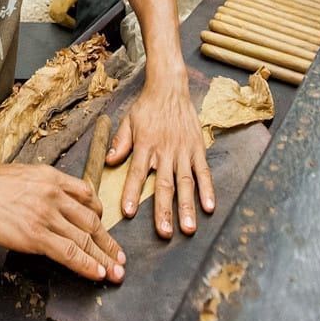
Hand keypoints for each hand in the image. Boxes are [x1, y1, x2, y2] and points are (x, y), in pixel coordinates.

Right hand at [0, 162, 125, 282]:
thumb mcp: (25, 175)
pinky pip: (69, 252)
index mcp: (54, 178)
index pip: (88, 197)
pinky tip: (96, 273)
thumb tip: (54, 201)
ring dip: (104, 258)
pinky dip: (86, 264)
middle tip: (120, 258)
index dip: (101, 216)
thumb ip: (44, 186)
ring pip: (84, 239)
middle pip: (92, 221)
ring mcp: (47, 216)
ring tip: (115, 272)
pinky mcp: (36, 235)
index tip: (105, 230)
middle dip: (108, 243)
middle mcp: (56, 196)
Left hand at [106, 77, 214, 237]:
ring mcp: (184, 151)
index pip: (137, 173)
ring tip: (188, 228)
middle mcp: (166, 150)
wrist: (170, 88)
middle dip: (164, 210)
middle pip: (165, 185)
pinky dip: (207, 189)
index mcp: (146, 145)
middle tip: (163, 233)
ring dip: (187, 206)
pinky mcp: (197, 149)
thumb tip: (110, 162)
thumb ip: (120, 143)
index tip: (128, 213)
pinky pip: (203, 172)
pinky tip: (209, 207)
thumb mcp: (128, 121)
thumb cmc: (147, 107)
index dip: (132, 193)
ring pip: (186, 183)